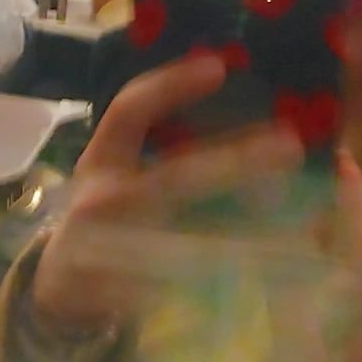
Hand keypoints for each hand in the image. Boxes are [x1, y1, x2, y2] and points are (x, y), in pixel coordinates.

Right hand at [31, 55, 302, 331]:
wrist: (62, 291)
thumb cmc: (104, 218)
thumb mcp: (115, 175)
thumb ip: (160, 150)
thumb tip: (237, 112)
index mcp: (101, 161)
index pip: (128, 110)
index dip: (169, 86)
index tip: (218, 67)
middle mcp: (103, 199)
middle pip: (176, 177)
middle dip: (235, 163)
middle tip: (289, 145)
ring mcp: (113, 249)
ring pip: (190, 237)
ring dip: (246, 229)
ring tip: (298, 219)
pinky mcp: (128, 294)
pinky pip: (189, 284)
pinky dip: (231, 276)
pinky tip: (271, 265)